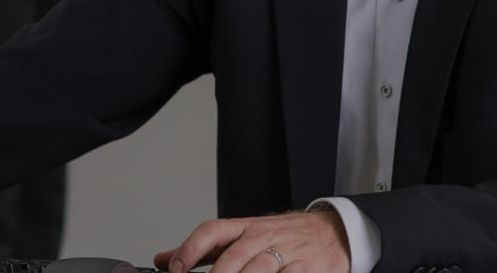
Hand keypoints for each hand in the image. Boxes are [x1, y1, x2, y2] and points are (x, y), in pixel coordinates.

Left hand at [154, 209, 348, 272]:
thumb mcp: (243, 236)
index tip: (174, 269)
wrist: (333, 232)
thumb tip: (163, 259)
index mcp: (245, 228)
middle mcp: (263, 237)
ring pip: (258, 268)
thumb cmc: (285, 237)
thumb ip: (205, 250)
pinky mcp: (307, 267)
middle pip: (233, 255)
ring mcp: (286, 251)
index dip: (190, 249)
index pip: (212, 231)